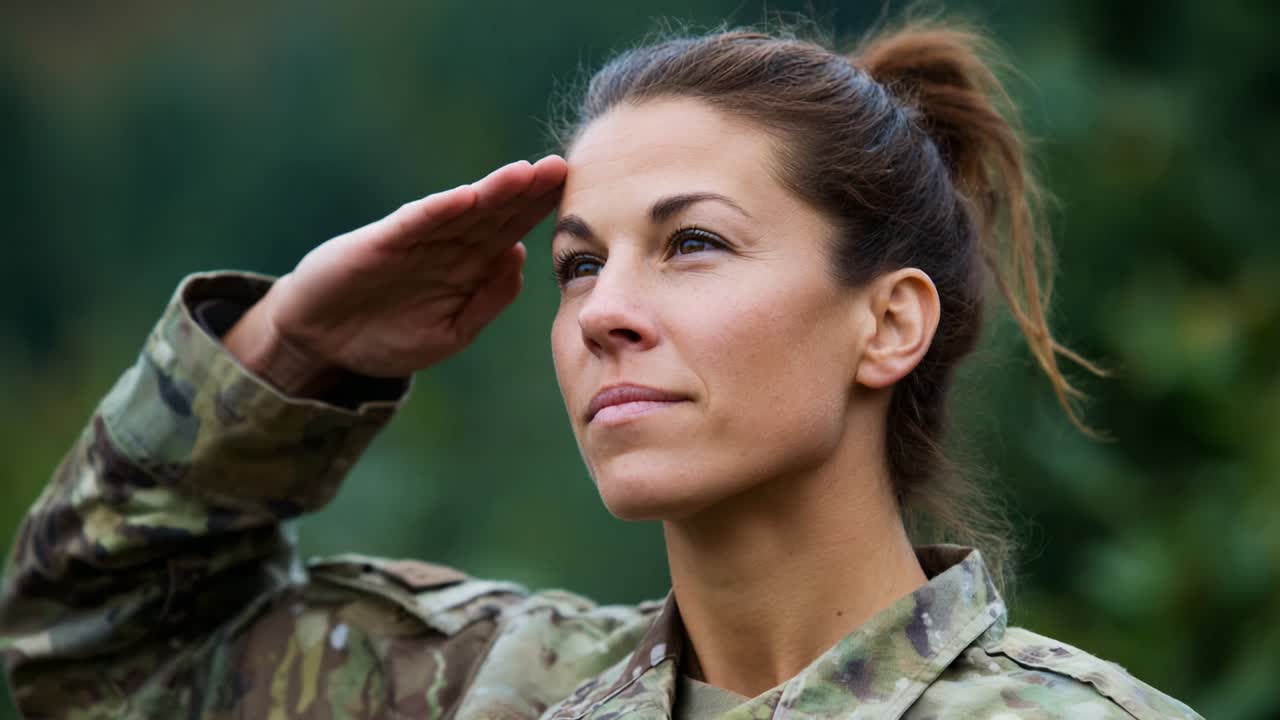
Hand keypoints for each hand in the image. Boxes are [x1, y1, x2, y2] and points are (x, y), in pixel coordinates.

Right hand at [224, 155, 566, 394]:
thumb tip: (521, 255)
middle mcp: (447, 243)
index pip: (514, 230)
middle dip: (528, 191)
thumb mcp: (451, 332)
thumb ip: (488, 299)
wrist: (323, 346)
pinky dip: (440, 210)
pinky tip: (467, 197)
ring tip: (526, 172)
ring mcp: (415, 239)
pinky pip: (416, 223)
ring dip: (493, 191)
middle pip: (496, 211)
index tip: (584, 198)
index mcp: (468, 264)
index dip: (543, 213)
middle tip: (563, 166)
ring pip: (462, 209)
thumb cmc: (387, 337)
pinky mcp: (381, 242)